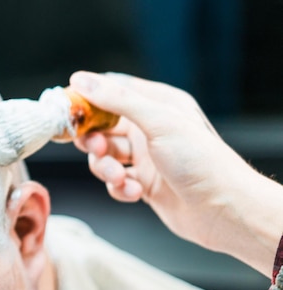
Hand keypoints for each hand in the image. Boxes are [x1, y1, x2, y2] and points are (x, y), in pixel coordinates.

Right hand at [67, 71, 282, 275]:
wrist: (223, 210)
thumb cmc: (200, 160)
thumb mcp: (157, 122)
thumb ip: (117, 100)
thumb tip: (82, 80)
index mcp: (157, 104)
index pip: (112, 92)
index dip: (87, 100)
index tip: (67, 110)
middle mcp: (150, 129)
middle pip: (103, 128)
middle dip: (94, 141)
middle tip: (96, 149)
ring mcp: (146, 158)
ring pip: (106, 157)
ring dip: (106, 169)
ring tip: (119, 178)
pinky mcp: (144, 184)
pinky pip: (116, 182)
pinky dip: (119, 188)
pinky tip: (135, 193)